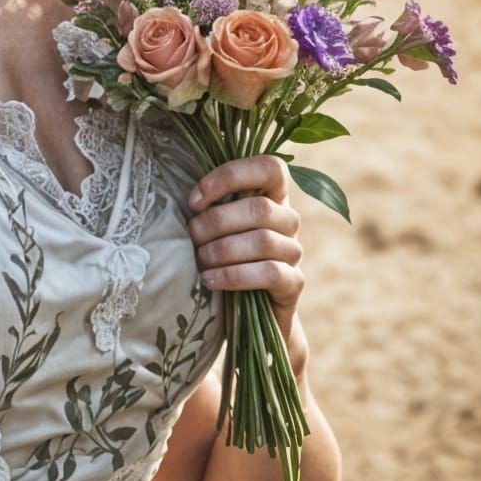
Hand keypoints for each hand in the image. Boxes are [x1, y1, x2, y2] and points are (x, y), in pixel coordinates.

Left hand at [186, 153, 308, 377]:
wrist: (250, 312)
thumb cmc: (225, 258)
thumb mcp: (217, 227)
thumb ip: (212, 206)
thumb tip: (185, 198)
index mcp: (272, 196)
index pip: (269, 167)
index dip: (230, 177)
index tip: (194, 200)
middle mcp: (288, 220)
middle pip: (259, 208)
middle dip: (216, 222)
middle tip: (192, 237)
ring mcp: (294, 251)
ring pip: (262, 241)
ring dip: (222, 250)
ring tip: (199, 260)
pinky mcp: (294, 282)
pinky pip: (269, 273)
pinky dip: (234, 276)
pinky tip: (210, 280)